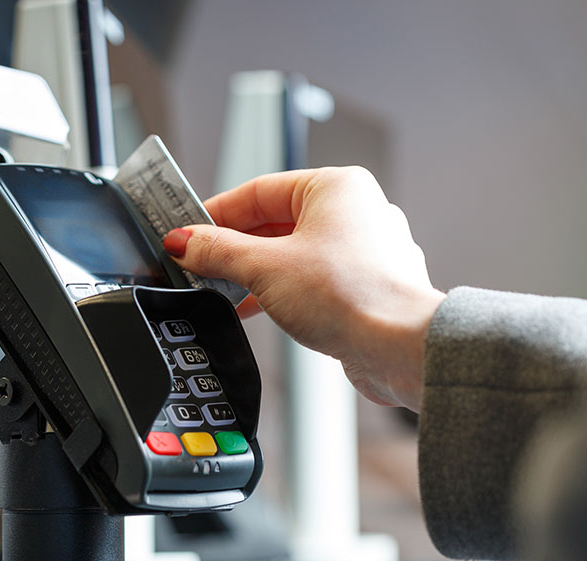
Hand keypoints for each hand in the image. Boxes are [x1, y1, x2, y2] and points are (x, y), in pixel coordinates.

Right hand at [163, 167, 444, 410]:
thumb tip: (187, 242)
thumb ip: (219, 252)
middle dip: (234, 247)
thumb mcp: (266, 268)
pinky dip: (281, 291)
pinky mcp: (365, 286)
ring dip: (254, 273)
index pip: (258, 190)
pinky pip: (311, 279)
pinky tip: (256, 309)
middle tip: (198, 264)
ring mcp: (364, 251)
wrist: (399, 347)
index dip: (216, 213)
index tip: (187, 232)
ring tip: (222, 290)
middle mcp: (355, 213)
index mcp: (337, 188)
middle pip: (275, 222)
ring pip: (293, 253)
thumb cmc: (354, 295)